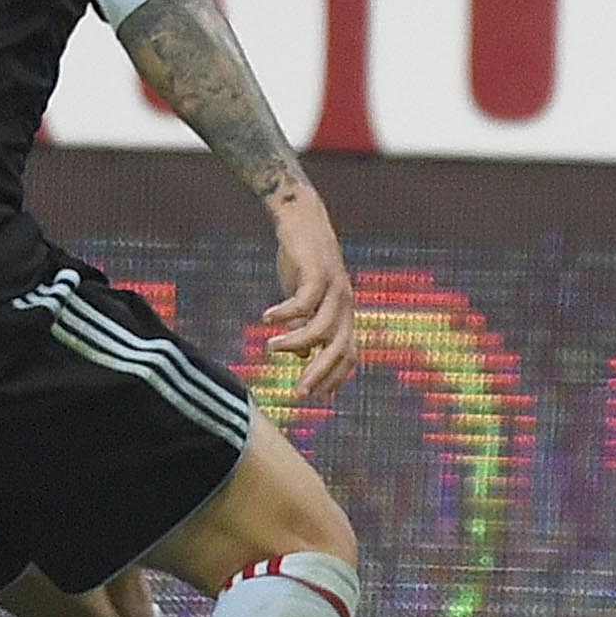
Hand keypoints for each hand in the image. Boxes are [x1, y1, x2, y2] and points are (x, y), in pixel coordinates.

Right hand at [262, 194, 357, 399]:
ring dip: (295, 342)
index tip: (315, 396)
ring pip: (321, 328)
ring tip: (271, 347)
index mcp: (343, 314)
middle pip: (340, 348)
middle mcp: (345, 304)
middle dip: (321, 374)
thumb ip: (304, 326)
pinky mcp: (319, 271)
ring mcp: (335, 288)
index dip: (335, 378)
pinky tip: (266, 317)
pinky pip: (305, 300)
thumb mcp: (303, 300)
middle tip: (299, 391)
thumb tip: (303, 355)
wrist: (300, 220)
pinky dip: (286, 312)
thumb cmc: (302, 262)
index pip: (348, 355)